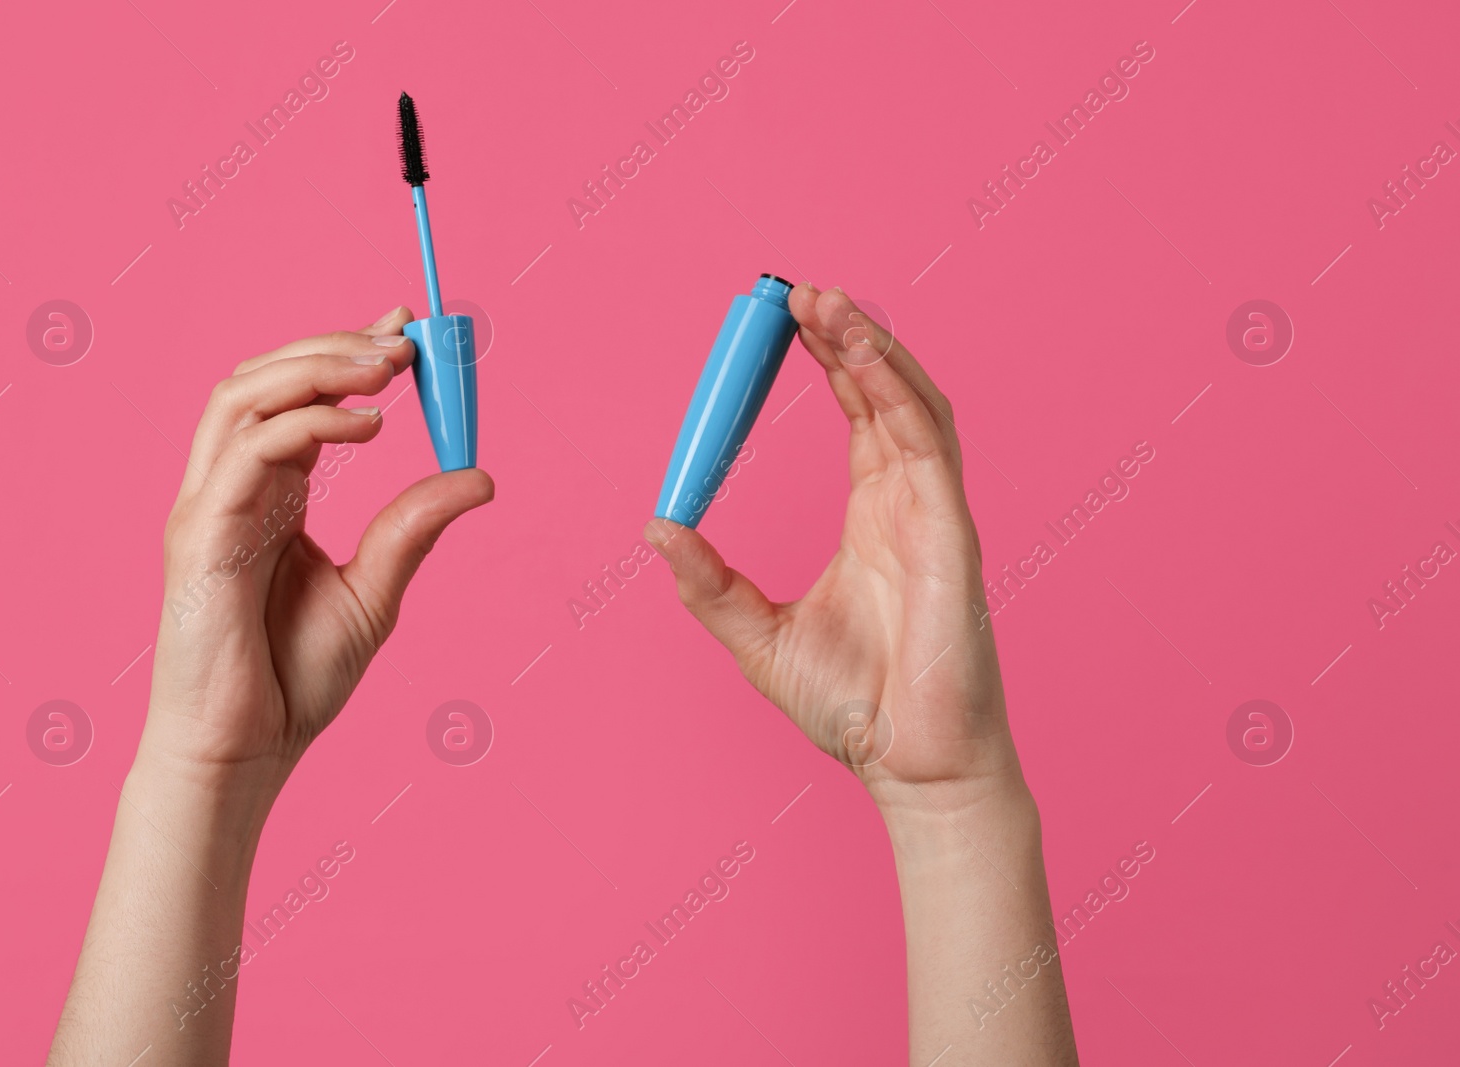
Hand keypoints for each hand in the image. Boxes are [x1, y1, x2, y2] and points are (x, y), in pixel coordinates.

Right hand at [141, 305, 493, 776]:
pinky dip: (307, 424)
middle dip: (332, 346)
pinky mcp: (199, 535)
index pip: (297, 399)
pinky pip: (247, 451)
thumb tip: (478, 476)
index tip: (407, 331)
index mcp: (266, 496)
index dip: (344, 353)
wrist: (246, 751)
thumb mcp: (374, 593)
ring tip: (386, 368)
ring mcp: (208, 507)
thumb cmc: (292, 681)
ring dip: (316, 367)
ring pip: (242, 395)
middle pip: (263, 379)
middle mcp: (229, 489)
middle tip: (405, 341)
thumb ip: (414, 530)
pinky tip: (368, 428)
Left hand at [646, 284, 1018, 808]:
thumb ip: (709, 582)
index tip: (786, 320)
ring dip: (872, 346)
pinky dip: (896, 389)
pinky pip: (927, 443)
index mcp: (872, 518)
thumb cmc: (851, 707)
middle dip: (844, 335)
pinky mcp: (951, 532)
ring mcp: (935, 513)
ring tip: (825, 299)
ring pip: (913, 403)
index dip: (828, 360)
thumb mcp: (756, 634)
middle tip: (796, 290)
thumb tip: (655, 527)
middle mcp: (908, 503)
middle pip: (883, 393)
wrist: (907, 767)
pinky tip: (859, 351)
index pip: (856, 414)